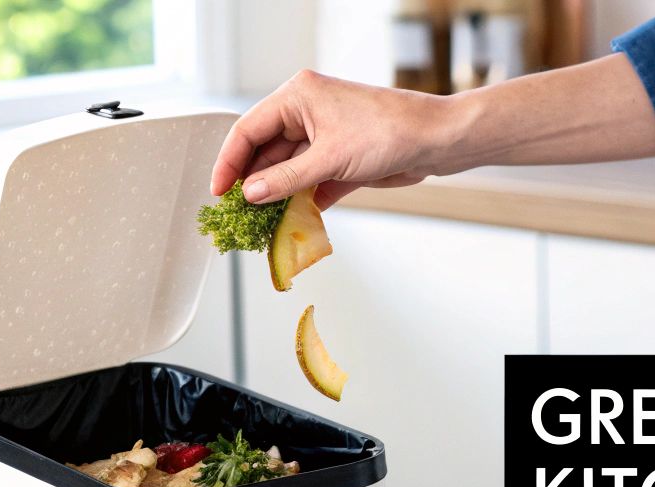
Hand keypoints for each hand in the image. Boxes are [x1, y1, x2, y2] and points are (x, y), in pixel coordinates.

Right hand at [210, 70, 461, 208]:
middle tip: (238, 212)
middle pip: (265, 150)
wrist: (435, 142)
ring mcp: (324, 136)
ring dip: (276, 195)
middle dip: (252, 181)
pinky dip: (301, 199)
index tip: (219, 191)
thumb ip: (286, 179)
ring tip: (260, 221)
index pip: (248, 129)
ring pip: (287, 168)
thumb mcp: (330, 159)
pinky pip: (309, 181)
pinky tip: (290, 219)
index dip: (230, 162)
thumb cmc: (389, 132)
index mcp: (298, 96)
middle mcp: (307, 112)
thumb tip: (251, 194)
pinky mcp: (340, 159)